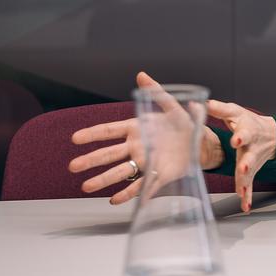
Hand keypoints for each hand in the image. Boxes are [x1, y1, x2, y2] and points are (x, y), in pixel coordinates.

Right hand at [69, 71, 222, 204]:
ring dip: (103, 179)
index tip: (75, 138)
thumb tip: (141, 75)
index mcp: (137, 128)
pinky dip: (128, 194)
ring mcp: (144, 162)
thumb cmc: (185, 124)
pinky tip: (114, 200)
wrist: (202, 143)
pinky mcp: (156, 175)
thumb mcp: (173, 107)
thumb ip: (156, 92)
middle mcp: (136, 146)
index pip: (109, 131)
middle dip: (91, 160)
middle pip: (109, 154)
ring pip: (119, 171)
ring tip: (86, 187)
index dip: (92, 134)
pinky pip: (140, 186)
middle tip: (73, 166)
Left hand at [207, 99, 275, 212]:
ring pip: (249, 174)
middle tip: (243, 168)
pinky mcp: (252, 172)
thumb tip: (201, 103)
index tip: (236, 140)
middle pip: (249, 157)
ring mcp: (253, 162)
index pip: (245, 134)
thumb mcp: (236, 112)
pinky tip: (245, 205)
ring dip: (245, 182)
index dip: (240, 137)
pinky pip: (249, 185)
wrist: (272, 134)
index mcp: (248, 132)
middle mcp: (252, 149)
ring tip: (241, 192)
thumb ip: (219, 109)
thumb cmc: (250, 122)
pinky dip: (247, 196)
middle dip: (246, 164)